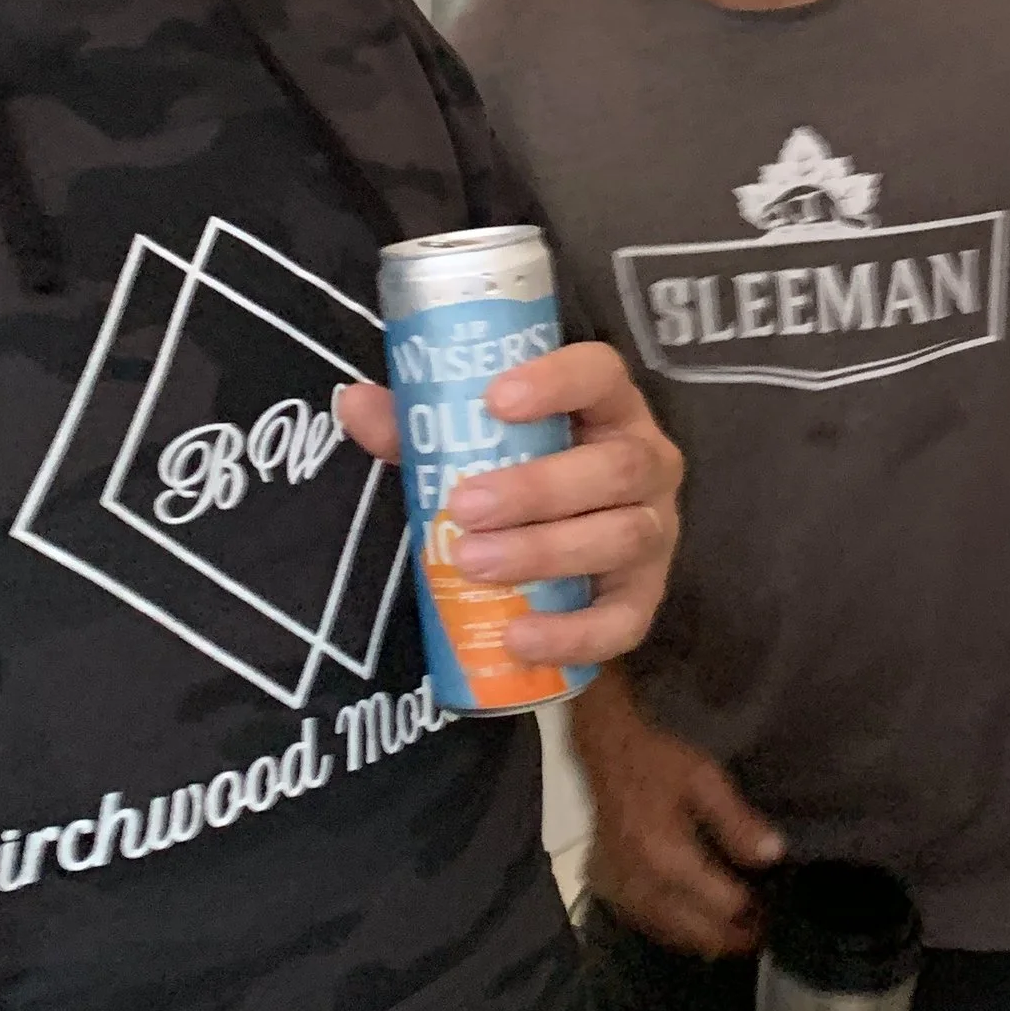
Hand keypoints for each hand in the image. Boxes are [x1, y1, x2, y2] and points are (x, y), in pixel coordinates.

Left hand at [337, 344, 681, 669]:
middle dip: (538, 488)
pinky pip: (623, 621)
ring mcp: (655, 532)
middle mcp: (648, 463)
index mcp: (608, 408)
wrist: (564, 552)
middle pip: (615, 468)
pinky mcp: (645, 598)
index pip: (601, 374)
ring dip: (545, 552)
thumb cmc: (519, 477)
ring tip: (473, 563)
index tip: (495, 399)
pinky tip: (517, 637)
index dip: (557, 381)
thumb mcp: (473, 446)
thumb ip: (418, 426)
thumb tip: (354, 403)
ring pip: (622, 537)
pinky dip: (572, 633)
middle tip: (465, 506)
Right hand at [573, 672, 783, 956]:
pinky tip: (691, 924)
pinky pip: (645, 924)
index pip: (721, 904)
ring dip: (703, 939)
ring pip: (669, 934)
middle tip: (759, 934)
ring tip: (733, 935)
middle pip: (695, 932)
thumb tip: (774, 855)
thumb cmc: (659, 761)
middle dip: (730, 936)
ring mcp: (619, 891)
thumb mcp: (705, 779)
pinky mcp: (607, 888)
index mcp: (666, 858)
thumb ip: (738, 822)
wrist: (605, 751)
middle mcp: (640, 884)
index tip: (773, 911)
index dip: (751, 912)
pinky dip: (672, 929)